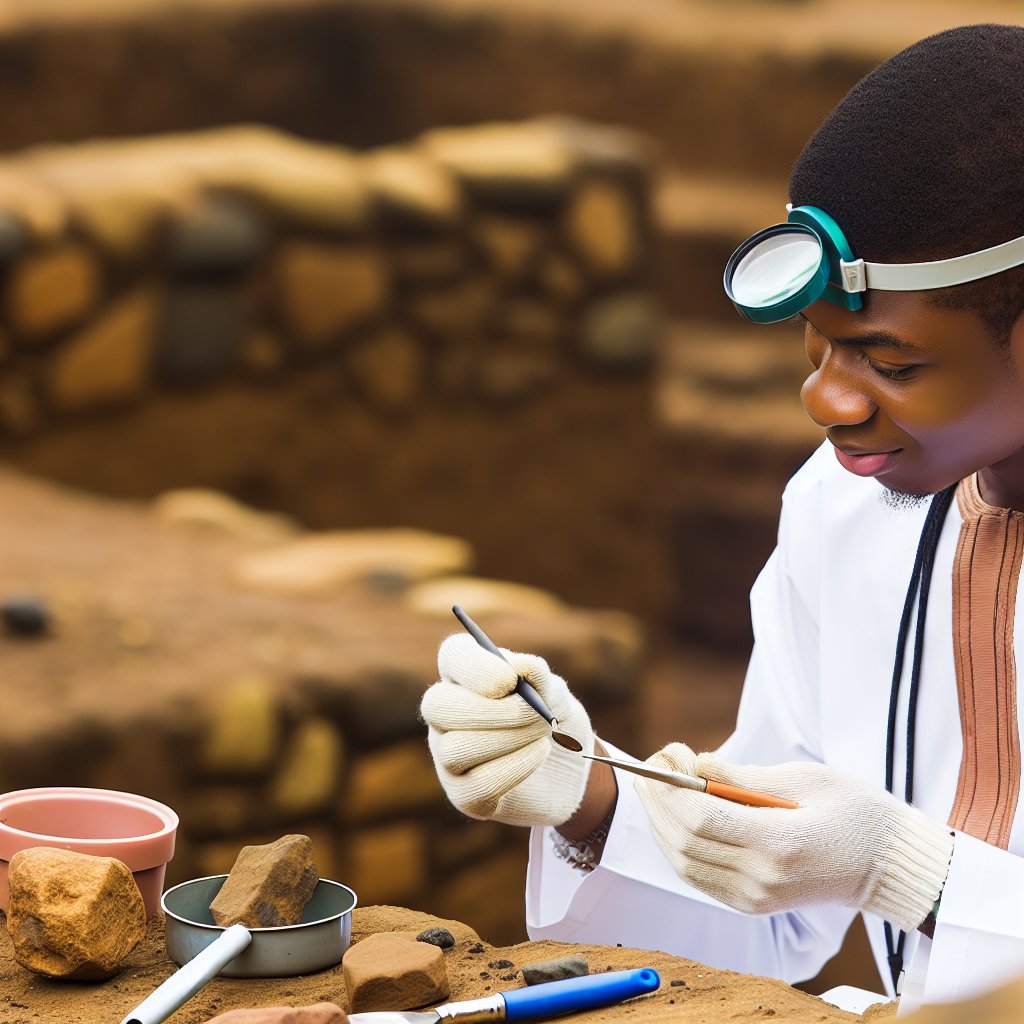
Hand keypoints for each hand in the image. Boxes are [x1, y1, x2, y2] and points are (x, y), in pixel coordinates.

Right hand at [420, 633, 593, 826]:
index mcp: (464, 675)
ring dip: (510, 740)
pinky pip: (477, 784)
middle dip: (492, 711)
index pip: (451, 656)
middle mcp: (445, 714)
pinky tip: (540, 754)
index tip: (510, 680)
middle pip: (437, 706)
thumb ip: (539, 676)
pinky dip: (515, 767)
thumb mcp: (554, 692)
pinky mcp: (463, 795)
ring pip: (455, 749)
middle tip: (537, 715)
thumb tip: (522, 666)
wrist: (571, 767)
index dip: (474, 666)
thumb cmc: (553, 718)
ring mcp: (447, 756)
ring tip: (545, 735)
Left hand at [636, 745, 953, 929]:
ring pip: (683, 863)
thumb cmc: (853, 811)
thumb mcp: (804, 778)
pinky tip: (672, 816)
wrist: (886, 865)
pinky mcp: (752, 906)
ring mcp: (756, 898)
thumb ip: (743, 776)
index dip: (671, 786)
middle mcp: (762, 879)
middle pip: (684, 841)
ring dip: (660, 822)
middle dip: (658, 800)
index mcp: (779, 843)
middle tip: (653, 763)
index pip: (699, 818)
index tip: (667, 754)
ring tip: (656, 784)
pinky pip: (697, 877)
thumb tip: (696, 764)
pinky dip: (676, 845)